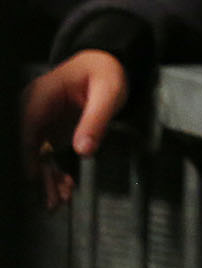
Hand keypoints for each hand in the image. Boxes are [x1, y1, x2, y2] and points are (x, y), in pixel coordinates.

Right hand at [20, 51, 127, 209]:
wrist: (106, 66)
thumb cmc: (104, 72)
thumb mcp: (108, 92)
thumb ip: (96, 119)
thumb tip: (84, 149)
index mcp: (41, 95)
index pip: (26, 127)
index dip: (27, 153)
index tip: (34, 177)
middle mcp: (33, 110)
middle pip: (27, 147)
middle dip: (37, 175)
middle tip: (51, 200)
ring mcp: (38, 123)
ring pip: (35, 157)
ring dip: (46, 181)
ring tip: (59, 201)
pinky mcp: (46, 133)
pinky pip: (44, 157)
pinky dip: (53, 174)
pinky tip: (64, 188)